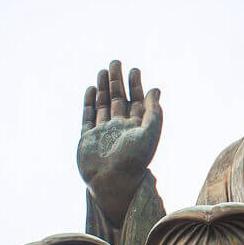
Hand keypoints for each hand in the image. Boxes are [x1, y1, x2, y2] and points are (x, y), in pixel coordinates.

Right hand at [77, 60, 161, 226]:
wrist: (112, 182)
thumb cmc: (135, 160)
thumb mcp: (150, 133)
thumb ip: (154, 112)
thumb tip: (156, 90)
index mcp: (136, 128)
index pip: (136, 101)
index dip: (136, 85)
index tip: (135, 69)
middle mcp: (120, 128)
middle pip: (118, 99)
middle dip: (117, 81)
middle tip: (116, 62)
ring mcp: (102, 132)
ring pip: (103, 105)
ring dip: (103, 88)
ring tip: (103, 70)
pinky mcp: (87, 138)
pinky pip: (88, 116)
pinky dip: (89, 102)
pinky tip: (92, 89)